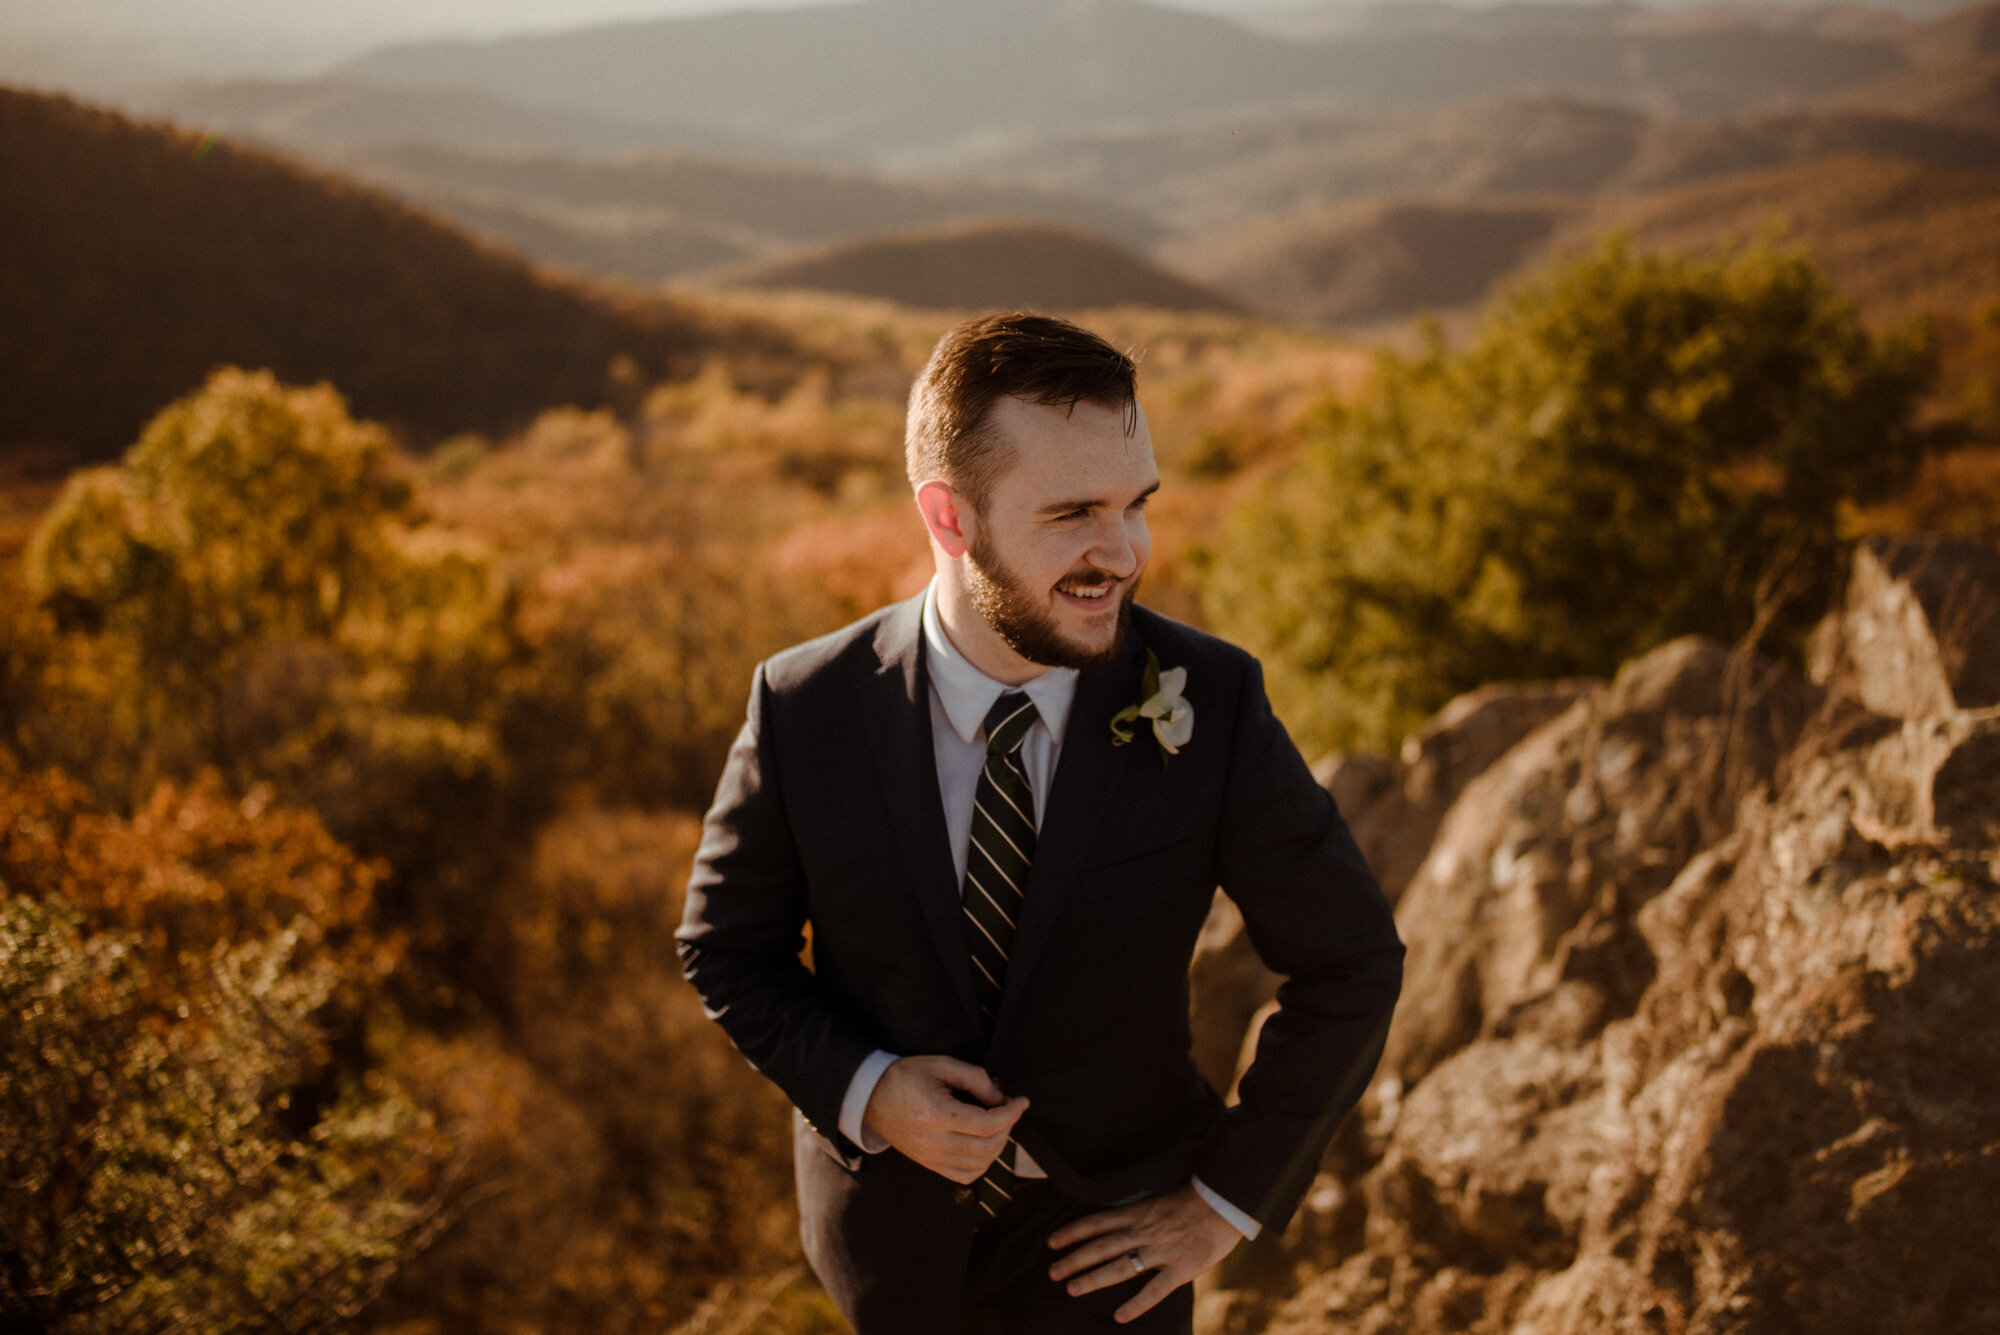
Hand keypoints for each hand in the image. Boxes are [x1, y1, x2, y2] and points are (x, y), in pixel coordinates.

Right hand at [862, 1055, 1028, 1183]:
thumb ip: (974, 1078)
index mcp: (936, 1114)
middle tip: (1008, 1109)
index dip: (1012, 1113)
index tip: (1022, 1101)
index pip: (987, 1124)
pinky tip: (984, 1144)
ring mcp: (929, 1157)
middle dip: (1007, 1128)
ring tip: (998, 1125)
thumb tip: (1000, 1098)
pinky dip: (982, 1164)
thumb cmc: (905, 1076)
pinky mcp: (928, 1164)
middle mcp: (933, 1141)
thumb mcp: (941, 1064)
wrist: (871, 1097)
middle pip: (987, 1146)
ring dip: (997, 1146)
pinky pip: (964, 1175)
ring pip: (979, 1164)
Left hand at [1047, 1182, 1242, 1321]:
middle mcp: (1142, 1231)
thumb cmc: (1192, 1198)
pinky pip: (1154, 1290)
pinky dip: (1136, 1304)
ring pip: (1119, 1267)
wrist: (1224, 1202)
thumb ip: (1137, 1212)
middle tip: (1051, 1273)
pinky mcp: (1179, 1269)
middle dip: (1073, 1259)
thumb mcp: (1157, 1198)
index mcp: (1137, 1212)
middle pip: (1100, 1247)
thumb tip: (1115, 1222)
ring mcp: (1160, 1251)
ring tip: (1071, 1290)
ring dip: (1093, 1278)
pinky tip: (1119, 1316)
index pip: (1096, 1222)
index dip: (1071, 1232)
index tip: (1051, 1242)